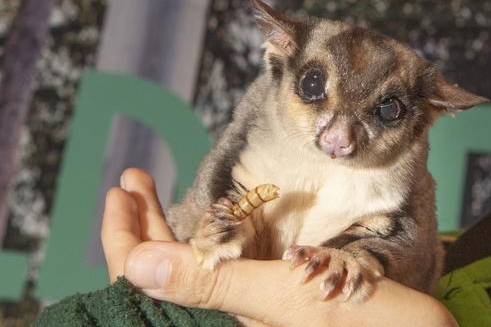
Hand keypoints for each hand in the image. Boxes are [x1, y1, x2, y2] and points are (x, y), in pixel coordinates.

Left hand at [101, 169, 456, 326]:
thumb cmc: (368, 324)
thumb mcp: (286, 295)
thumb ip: (214, 280)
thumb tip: (134, 263)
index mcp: (227, 321)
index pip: (150, 279)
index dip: (126, 235)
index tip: (120, 187)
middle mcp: (234, 320)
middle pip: (167, 274)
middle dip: (143, 225)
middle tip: (130, 180)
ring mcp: (255, 316)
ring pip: (194, 272)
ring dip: (170, 232)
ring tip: (151, 194)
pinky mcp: (279, 309)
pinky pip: (226, 276)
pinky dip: (209, 243)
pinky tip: (210, 224)